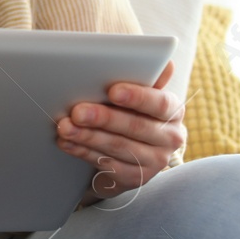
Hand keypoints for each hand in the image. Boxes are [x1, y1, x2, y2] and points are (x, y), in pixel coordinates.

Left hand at [56, 59, 186, 202]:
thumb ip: (149, 77)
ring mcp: (155, 162)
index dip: (137, 96)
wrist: (139, 150)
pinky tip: (67, 143)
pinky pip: (108, 165)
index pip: (160, 103)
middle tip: (77, 111)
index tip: (113, 90)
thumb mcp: (144, 94)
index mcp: (174, 111)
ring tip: (65, 127)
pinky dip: (84, 152)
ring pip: (118, 147)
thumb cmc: (136, 111)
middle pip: (135, 127)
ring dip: (88, 136)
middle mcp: (170, 139)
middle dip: (103, 118)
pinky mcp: (136, 178)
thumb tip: (164, 60)